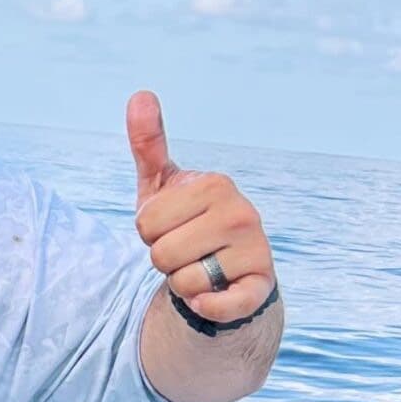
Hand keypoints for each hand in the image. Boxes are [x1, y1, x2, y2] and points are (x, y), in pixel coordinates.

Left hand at [128, 92, 274, 322]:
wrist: (223, 273)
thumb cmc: (185, 224)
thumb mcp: (162, 185)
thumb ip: (149, 144)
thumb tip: (140, 94)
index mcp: (215, 185)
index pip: (145, 223)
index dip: (148, 233)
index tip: (171, 227)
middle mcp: (242, 213)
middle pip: (160, 254)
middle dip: (162, 260)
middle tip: (185, 251)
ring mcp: (256, 250)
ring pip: (182, 282)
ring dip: (181, 283)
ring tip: (200, 268)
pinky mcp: (260, 288)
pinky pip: (217, 306)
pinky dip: (205, 306)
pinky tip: (211, 296)